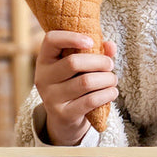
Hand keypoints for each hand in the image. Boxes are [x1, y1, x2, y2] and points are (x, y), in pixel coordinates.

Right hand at [34, 31, 117, 146]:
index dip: (71, 37)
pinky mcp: (63, 114)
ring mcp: (51, 97)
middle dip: (99, 62)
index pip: (51, 40)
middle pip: (73, 62)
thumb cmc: (74, 84)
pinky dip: (107, 94)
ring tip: (113, 80)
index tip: (90, 42)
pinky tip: (112, 92)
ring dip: (107, 79)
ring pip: (86, 82)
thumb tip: (111, 45)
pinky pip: (91, 100)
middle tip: (110, 65)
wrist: (64, 119)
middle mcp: (43, 78)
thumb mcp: (80, 67)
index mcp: (44, 60)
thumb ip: (95, 52)